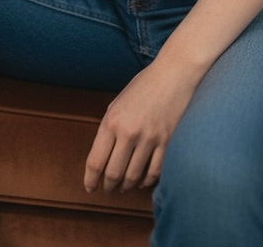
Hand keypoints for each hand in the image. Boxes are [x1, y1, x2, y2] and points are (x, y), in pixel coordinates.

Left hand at [84, 57, 200, 193]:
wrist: (173, 74)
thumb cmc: (143, 86)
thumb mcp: (117, 102)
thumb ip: (109, 128)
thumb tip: (103, 155)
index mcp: (111, 121)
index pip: (96, 161)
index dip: (90, 179)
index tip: (90, 187)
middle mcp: (129, 132)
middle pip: (113, 173)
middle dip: (108, 186)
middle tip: (107, 189)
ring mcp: (149, 138)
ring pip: (133, 176)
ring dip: (126, 186)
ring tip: (123, 187)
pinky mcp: (167, 142)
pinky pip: (154, 172)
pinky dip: (146, 182)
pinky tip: (142, 182)